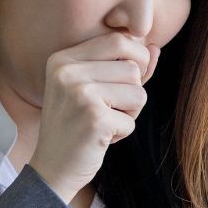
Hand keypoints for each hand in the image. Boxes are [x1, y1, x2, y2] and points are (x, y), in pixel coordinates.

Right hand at [28, 33, 160, 203]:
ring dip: (129, 113)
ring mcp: (79, 94)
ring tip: (104, 122)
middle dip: (132, 91)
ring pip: (138, 93)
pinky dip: (122, 132)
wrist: (52, 168)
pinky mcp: (94, 119)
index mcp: (64, 59)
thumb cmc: (76, 126)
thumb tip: (156, 47)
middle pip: (133, 68)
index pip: (118, 40)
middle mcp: (68, 72)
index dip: (135, 59)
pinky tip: (100, 138)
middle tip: (111, 108)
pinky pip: (132, 120)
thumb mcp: (94, 89)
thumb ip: (123, 66)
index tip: (123, 83)